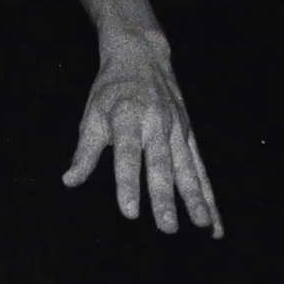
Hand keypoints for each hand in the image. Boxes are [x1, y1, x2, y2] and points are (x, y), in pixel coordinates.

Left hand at [62, 31, 222, 237]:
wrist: (142, 55)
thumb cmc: (110, 91)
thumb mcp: (92, 115)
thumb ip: (84, 152)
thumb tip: (69, 181)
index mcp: (128, 116)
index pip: (127, 153)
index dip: (128, 182)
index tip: (129, 212)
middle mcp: (156, 122)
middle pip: (161, 165)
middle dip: (165, 197)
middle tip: (167, 228)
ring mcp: (177, 129)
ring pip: (188, 168)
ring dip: (196, 198)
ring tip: (202, 226)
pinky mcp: (190, 135)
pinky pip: (201, 169)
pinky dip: (209, 195)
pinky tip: (213, 222)